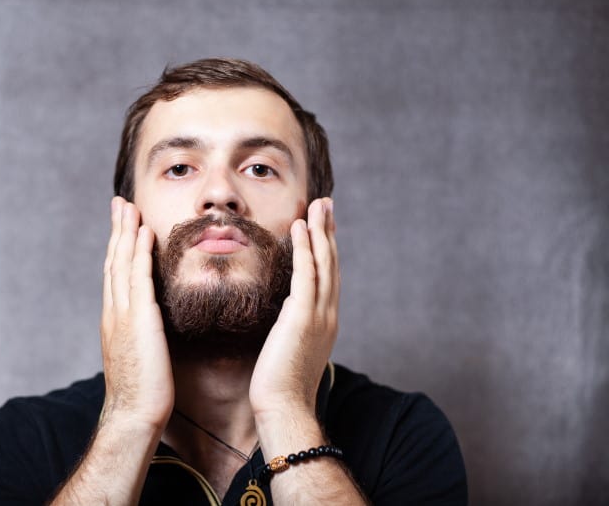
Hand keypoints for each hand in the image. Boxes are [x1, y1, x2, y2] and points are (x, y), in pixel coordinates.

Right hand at [100, 197, 173, 428]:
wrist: (133, 414)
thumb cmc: (142, 391)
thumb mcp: (139, 354)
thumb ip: (140, 333)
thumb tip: (149, 323)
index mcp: (114, 319)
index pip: (115, 274)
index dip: (118, 246)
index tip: (122, 224)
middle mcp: (114, 311)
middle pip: (114, 261)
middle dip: (117, 230)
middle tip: (120, 202)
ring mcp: (123, 314)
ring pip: (122, 264)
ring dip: (126, 232)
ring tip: (129, 207)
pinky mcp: (139, 319)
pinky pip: (139, 278)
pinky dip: (140, 253)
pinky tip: (144, 233)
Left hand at [249, 197, 339, 418]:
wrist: (284, 407)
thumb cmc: (280, 384)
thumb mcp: (290, 348)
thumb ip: (293, 328)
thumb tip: (286, 317)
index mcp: (325, 322)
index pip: (328, 277)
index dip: (326, 248)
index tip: (323, 225)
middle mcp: (328, 314)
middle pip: (332, 263)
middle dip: (329, 231)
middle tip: (326, 204)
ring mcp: (320, 315)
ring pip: (324, 263)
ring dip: (320, 231)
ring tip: (317, 205)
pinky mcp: (304, 316)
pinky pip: (307, 274)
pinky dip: (305, 248)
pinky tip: (300, 227)